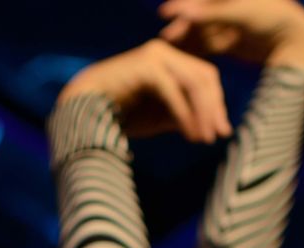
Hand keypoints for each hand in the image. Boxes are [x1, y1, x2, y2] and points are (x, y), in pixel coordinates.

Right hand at [58, 40, 230, 143]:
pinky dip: (185, 115)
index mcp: (168, 60)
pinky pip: (175, 92)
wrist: (82, 112)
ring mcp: (155, 56)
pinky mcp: (147, 67)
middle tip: (219, 135)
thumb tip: (210, 126)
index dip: (216, 103)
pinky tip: (191, 134)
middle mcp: (163, 52)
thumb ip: (182, 115)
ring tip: (205, 139)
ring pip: (193, 83)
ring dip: (203, 113)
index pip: (203, 76)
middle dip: (215, 108)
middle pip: (204, 77)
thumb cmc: (118, 115)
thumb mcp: (158, 117)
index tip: (221, 130)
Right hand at [158, 0, 303, 69]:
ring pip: (201, 32)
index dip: (183, 6)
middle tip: (166, 39)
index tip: (165, 13)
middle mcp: (226, 7)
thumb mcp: (240, 13)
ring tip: (169, 51)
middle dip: (183, 27)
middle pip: (198, 16)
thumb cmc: (272, 17)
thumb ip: (210, 13)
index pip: (200, 1)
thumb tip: (182, 11)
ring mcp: (227, 25)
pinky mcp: (230, 42)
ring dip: (188, 41)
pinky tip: (184, 59)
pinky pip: (209, 45)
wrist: (296, 39)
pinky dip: (198, 51)